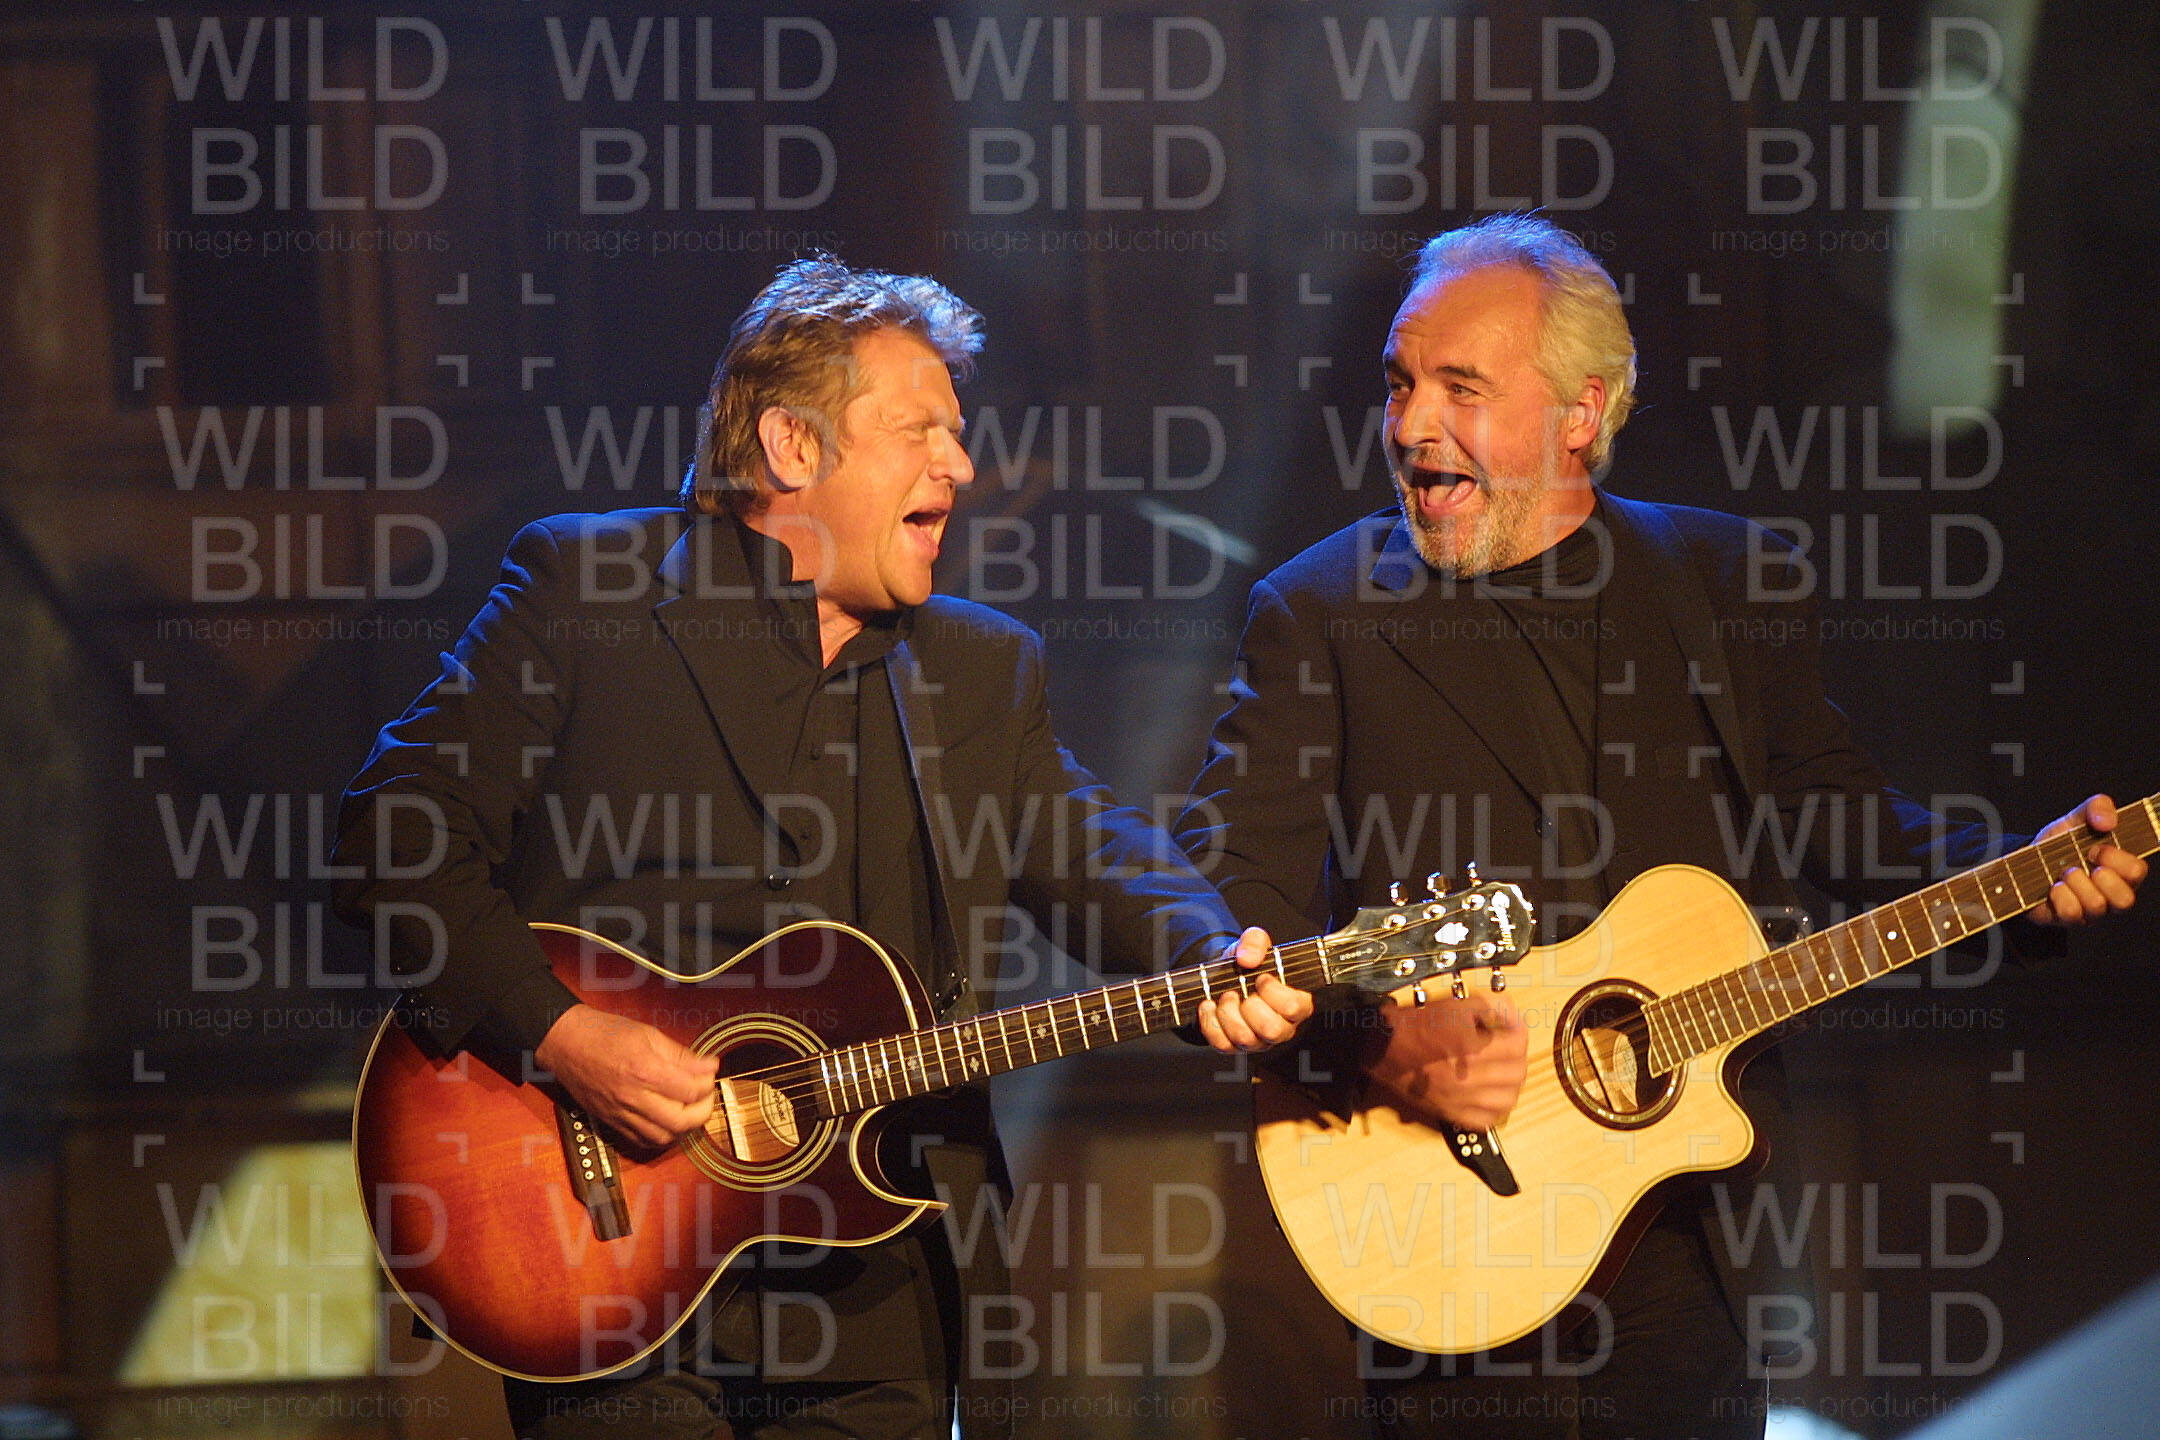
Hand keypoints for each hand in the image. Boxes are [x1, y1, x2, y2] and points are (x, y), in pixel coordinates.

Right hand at [533, 1004, 718, 1146]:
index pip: (690, 1090)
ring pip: (662, 1137)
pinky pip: (640, 1141)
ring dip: (683, 1128)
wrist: (566, 1042)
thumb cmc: (604, 1033)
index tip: (709, 1074)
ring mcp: (621, 1112)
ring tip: (688, 1110)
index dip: (707, 1084)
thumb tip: (709, 1065)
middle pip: (681, 1121)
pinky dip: (659, 1136)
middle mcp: (633, 1097)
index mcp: (645, 1070)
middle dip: (702, 1111)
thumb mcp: (648, 1034)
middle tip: (705, 1097)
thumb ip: (681, 1054)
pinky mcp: (611, 1121)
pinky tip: (666, 1121)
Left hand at [1197, 927, 1313, 1052]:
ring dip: (1229, 1013)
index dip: (1274, 991)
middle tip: (1243, 990)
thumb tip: (1248, 958)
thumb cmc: (1249, 964)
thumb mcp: (1255, 943)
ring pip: (1245, 1039)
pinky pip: (1222, 1044)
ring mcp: (1258, 1041)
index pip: (1294, 1008)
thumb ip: (1256, 942)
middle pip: (1272, 1030)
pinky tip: (1209, 1005)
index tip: (1261, 978)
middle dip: (1251, 1006)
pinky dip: (1210, 1022)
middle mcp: (1281, 1028)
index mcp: (1296, 1005)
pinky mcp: (1234, 1046)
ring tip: (1226, 996)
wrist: (1225, 976)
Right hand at [1366, 989, 1526, 1130]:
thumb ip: (1486, 1007)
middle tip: (1510, 1046)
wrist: (1384, 1047)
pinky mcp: (1450, 1111)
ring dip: (1512, 1084)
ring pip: (1507, 1099)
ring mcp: (1461, 1098)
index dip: (1519, 1030)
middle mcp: (1469, 1077)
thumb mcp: (1452, 1005)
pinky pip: (1485, 1120)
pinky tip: (1492, 1096)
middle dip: (1518, 1056)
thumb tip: (1507, 1012)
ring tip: (1505, 1072)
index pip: (1516, 1044)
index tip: (1514, 1025)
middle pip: (1516, 1073)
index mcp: (1471, 1049)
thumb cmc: (1413, 1027)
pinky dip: (1495, 1110)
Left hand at [2028, 794, 2145, 925]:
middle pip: (2126, 899)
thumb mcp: (2076, 818)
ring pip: (2097, 905)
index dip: (2117, 859)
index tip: (2096, 848)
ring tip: (2064, 873)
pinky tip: (2054, 887)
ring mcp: (2092, 910)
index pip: (2137, 871)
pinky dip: (2059, 896)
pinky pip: (2072, 913)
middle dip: (2101, 878)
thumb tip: (2108, 820)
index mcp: (2121, 868)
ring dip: (2075, 883)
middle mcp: (2112, 893)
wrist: (2024, 861)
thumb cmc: (2060, 843)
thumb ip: (2097, 807)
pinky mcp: (2070, 919)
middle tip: (2083, 862)